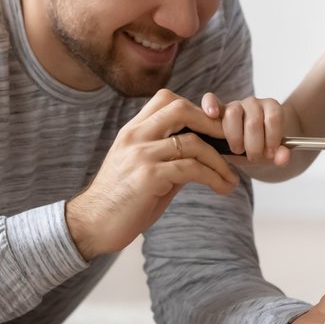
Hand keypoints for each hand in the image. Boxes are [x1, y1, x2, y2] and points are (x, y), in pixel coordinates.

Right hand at [65, 89, 238, 260]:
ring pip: (192, 142)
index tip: (214, 125)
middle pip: (180, 108)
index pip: (166, 99)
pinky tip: (222, 188)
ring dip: (219, 160)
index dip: (194, 106)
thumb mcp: (145, 169)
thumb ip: (169, 155)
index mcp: (133, 130)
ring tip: (231, 178)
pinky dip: (214, 177)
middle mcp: (135, 136)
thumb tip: (204, 153)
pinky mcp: (148, 176)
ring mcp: (141, 154)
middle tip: (232, 143)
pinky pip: (191, 169)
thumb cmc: (122, 200)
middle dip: (212, 123)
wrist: (92, 225)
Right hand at [200, 91, 292, 164]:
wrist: (253, 146)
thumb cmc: (265, 147)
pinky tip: (212, 114)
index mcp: (272, 108)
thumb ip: (282, 155)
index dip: (272, 137)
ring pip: (233, 114)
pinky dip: (210, 104)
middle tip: (254, 157)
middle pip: (253, 121)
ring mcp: (234, 105)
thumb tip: (282, 158)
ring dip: (235, 137)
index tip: (270, 153)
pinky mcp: (218, 110)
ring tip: (238, 150)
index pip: (273, 117)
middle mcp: (254, 103)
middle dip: (254, 145)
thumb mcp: (276, 153)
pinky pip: (211, 100)